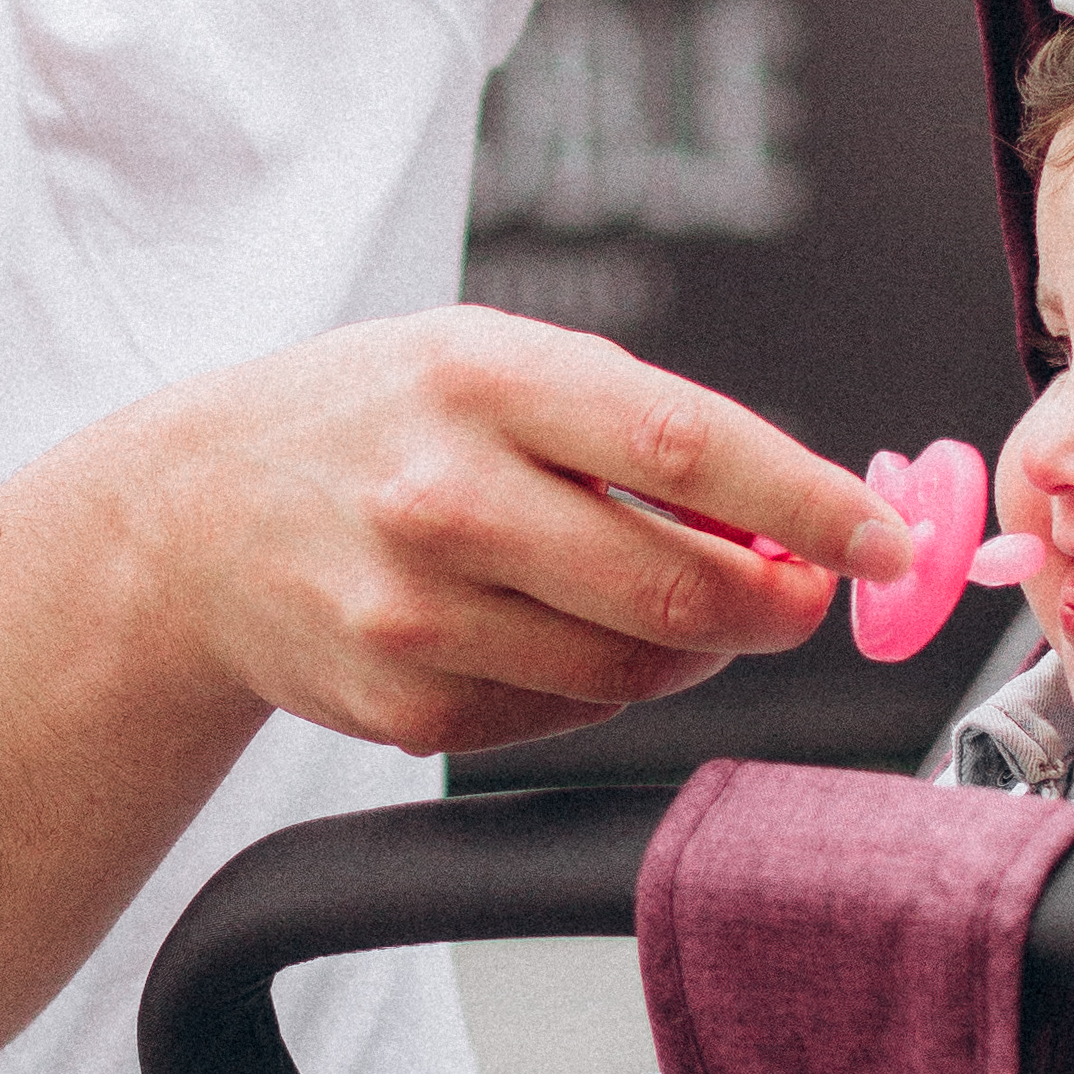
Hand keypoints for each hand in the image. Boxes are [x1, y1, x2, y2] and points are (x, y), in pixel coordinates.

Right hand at [135, 309, 910, 762]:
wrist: (187, 522)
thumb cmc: (366, 421)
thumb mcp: (484, 361)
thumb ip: (630, 423)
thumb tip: (790, 512)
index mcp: (481, 375)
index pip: (688, 444)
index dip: (808, 504)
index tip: (886, 542)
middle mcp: (444, 492)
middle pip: (675, 580)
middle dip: (773, 602)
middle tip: (804, 595)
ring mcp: (418, 610)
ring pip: (633, 664)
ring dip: (691, 646)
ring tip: (673, 600)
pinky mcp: (404, 704)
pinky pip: (565, 712)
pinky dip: (600, 683)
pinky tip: (559, 631)